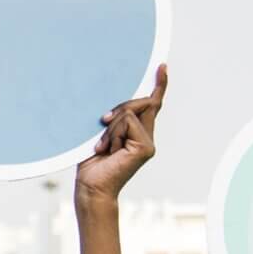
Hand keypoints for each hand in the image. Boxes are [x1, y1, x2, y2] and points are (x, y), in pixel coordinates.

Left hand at [75, 65, 166, 204]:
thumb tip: (117, 107)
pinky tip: (106, 150)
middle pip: (141, 103)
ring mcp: (148, 143)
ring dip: (110, 127)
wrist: (90, 187)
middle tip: (101, 121)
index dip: (158, 85)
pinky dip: (112, 133)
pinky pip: (127, 122)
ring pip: (130, 112)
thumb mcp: (101, 133)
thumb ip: (114, 119)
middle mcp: (146, 137)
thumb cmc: (91, 163)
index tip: (162, 66)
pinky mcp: (145, 147)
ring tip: (101, 147)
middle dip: (119, 108)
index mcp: (137, 133)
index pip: (151, 105)